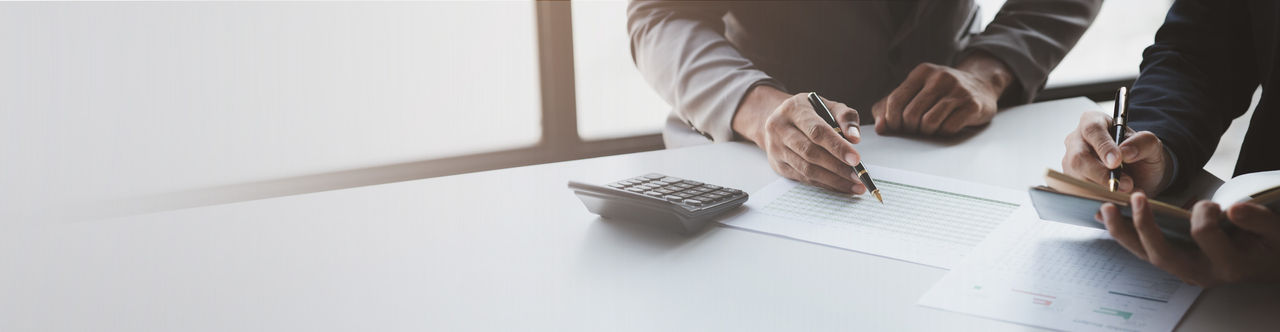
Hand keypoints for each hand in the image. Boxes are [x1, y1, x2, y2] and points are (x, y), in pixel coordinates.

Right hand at [732, 86, 865, 193]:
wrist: (779, 120)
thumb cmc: (808, 112)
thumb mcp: (828, 106)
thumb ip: (845, 116)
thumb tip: (855, 137)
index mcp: (793, 109)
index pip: (816, 131)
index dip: (837, 146)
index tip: (856, 159)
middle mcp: (780, 129)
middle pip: (810, 152)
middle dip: (837, 167)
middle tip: (858, 176)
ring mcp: (776, 149)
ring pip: (806, 169)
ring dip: (833, 180)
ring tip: (854, 185)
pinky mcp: (778, 165)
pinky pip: (803, 178)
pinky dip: (825, 184)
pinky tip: (841, 186)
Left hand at [872, 53, 1010, 135]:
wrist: (981, 84)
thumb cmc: (941, 92)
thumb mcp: (916, 90)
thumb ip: (891, 105)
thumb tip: (880, 127)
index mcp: (922, 72)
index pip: (895, 101)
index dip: (891, 120)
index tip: (896, 127)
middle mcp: (940, 77)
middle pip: (911, 115)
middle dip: (910, 128)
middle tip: (916, 129)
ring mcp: (958, 90)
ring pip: (929, 123)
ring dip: (927, 132)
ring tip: (931, 128)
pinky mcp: (972, 105)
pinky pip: (948, 128)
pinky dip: (943, 133)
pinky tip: (947, 126)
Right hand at [1062, 111, 1171, 193]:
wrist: (1140, 174)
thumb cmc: (1142, 155)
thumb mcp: (1152, 145)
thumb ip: (1143, 143)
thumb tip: (1125, 152)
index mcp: (1093, 121)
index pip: (1092, 130)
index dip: (1103, 146)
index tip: (1117, 162)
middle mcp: (1077, 140)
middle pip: (1078, 157)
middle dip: (1101, 174)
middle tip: (1125, 184)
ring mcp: (1070, 162)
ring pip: (1076, 178)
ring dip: (1101, 188)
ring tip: (1125, 190)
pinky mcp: (1070, 181)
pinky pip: (1077, 192)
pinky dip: (1097, 197)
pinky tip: (1113, 197)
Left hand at [1100, 193, 1279, 286]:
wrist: (1268, 263)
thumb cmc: (1271, 245)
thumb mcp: (1276, 230)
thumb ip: (1257, 220)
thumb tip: (1233, 208)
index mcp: (1229, 264)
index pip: (1204, 236)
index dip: (1203, 215)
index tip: (1212, 203)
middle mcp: (1201, 273)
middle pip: (1163, 254)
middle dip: (1146, 226)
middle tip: (1136, 198)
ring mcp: (1185, 270)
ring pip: (1147, 255)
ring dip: (1124, 232)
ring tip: (1105, 208)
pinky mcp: (1175, 263)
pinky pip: (1145, 252)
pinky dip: (1127, 234)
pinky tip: (1110, 217)